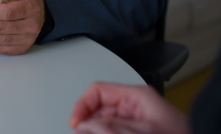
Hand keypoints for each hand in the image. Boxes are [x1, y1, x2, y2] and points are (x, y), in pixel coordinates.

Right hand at [69, 82, 188, 133]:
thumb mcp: (146, 131)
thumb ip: (113, 127)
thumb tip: (85, 124)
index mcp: (137, 96)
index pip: (99, 91)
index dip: (82, 105)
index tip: (75, 123)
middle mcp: (135, 107)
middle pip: (98, 109)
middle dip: (87, 122)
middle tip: (80, 133)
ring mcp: (136, 122)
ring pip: (104, 123)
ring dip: (94, 129)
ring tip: (88, 133)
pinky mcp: (137, 133)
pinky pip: (113, 130)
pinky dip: (103, 132)